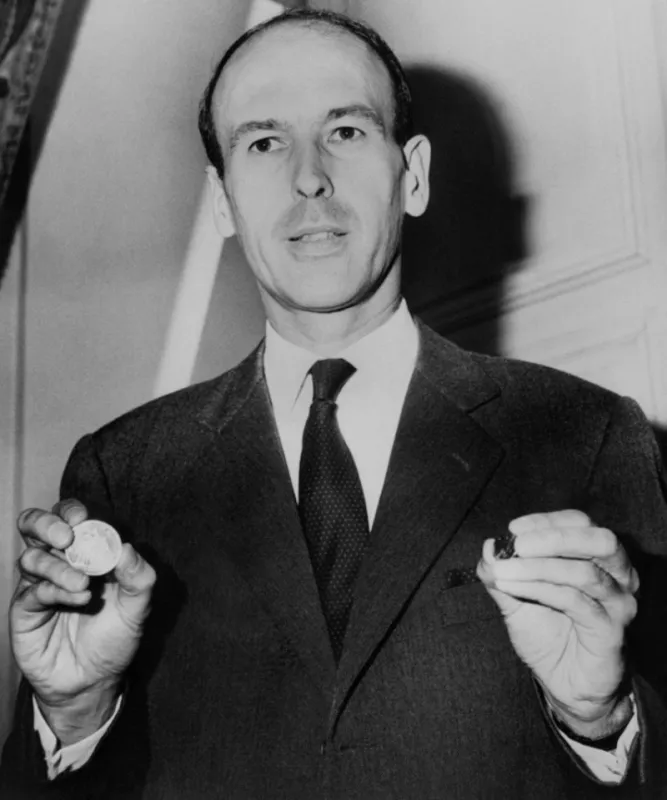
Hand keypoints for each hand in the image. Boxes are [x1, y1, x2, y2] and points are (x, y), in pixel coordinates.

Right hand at [11, 500, 155, 742]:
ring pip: (31, 557)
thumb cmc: (115, 637)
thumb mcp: (138, 607)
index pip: (69, 518)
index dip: (71, 511)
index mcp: (85, 553)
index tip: (82, 518)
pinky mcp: (25, 611)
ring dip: (57, 566)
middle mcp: (58, 563)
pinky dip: (55, 591)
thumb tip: (126, 548)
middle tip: (67, 538)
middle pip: (36, 527)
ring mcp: (39, 586)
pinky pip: (32, 591)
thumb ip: (139, 577)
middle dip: (47, 524)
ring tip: (83, 584)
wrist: (95, 681)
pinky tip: (79, 600)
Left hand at [477, 510, 638, 734]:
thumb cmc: (548, 636)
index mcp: (597, 558)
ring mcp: (618, 603)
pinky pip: (575, 601)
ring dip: (537, 567)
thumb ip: (502, 573)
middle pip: (596, 539)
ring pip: (583, 571)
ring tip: (502, 572)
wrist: (566, 685)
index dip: (546, 522)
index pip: (580, 524)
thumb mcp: (516, 600)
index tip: (513, 530)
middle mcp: (617, 576)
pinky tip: (512, 588)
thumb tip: (488, 547)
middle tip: (517, 545)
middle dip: (552, 537)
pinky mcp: (611, 630)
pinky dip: (538, 589)